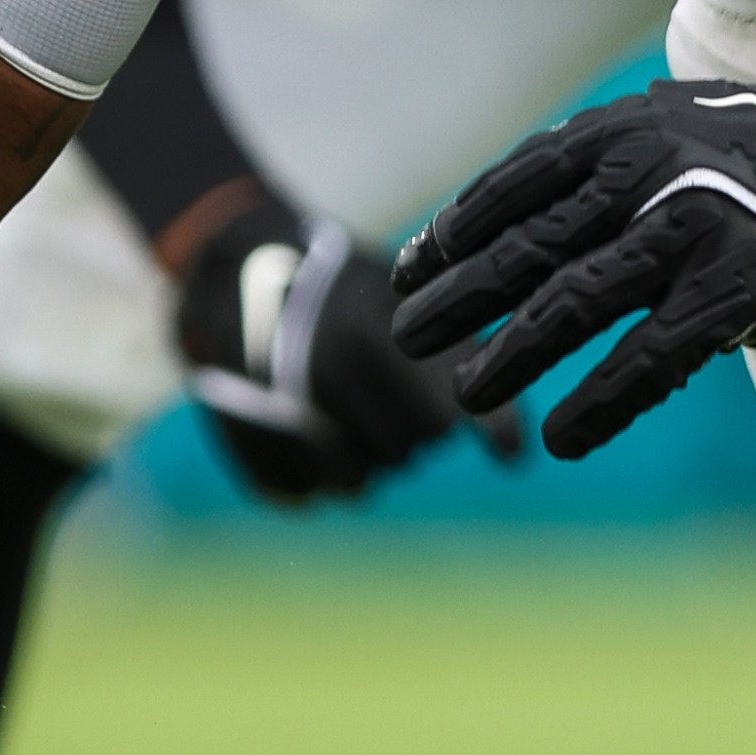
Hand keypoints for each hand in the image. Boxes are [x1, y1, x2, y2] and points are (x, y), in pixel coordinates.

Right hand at [171, 195, 514, 502]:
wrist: (239, 261)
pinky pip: (303, 492)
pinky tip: (311, 430)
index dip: (458, 419)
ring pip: (358, 481)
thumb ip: (465, 359)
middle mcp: (323, 374)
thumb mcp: (407, 299)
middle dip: (409, 432)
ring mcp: (278, 411)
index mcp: (368, 337)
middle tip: (390, 392)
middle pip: (404, 452)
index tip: (490, 438)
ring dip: (365, 456)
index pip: (441, 420)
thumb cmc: (348, 284)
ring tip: (351, 405)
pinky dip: (314, 474)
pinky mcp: (244, 441)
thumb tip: (516, 456)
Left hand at [395, 14, 755, 459]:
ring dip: (510, 356)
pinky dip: (602, 400)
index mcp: (620, 129)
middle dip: (458, 300)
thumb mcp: (665, 130)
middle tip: (411, 339)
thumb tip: (492, 229)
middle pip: (526, 247)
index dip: (454, 235)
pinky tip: (567, 436)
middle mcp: (646, 171)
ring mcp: (692, 227)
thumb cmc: (754, 159)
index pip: (511, 186)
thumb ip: (594, 169)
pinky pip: (653, 355)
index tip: (410, 274)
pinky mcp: (739, 286)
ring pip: (575, 302)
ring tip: (469, 398)